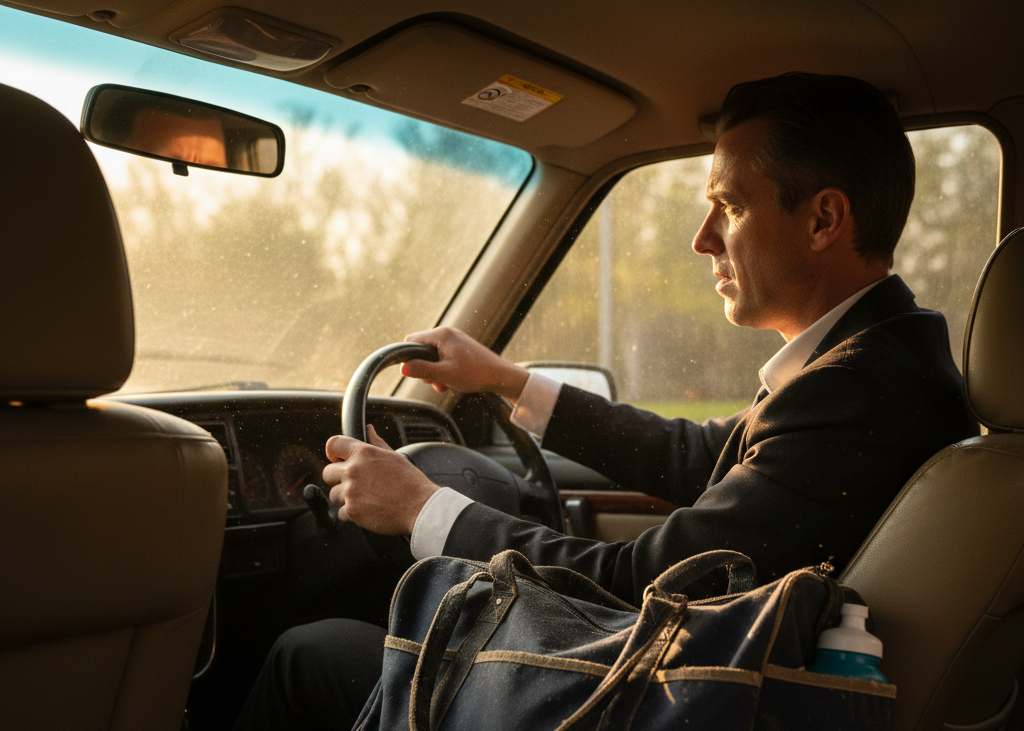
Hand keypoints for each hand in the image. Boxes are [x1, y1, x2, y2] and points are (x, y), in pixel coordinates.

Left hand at [323, 425, 439, 534]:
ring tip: (366, 499)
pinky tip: (368, 510)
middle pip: (327, 473)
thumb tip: (369, 429)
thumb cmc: (410, 482)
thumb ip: (376, 443)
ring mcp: (351, 491)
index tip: (335, 459)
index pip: (333, 444)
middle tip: (353, 484)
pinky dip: (352, 514)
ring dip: (346, 498)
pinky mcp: (352, 511)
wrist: (419, 506)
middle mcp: (353, 470)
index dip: (332, 452)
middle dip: (337, 479)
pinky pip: (341, 513)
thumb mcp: (394, 456)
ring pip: (334, 495)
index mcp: (363, 453)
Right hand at [401, 326, 528, 402]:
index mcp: (441, 335)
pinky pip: (443, 360)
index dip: (410, 358)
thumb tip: (401, 368)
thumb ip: (422, 370)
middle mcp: (447, 333)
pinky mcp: (460, 349)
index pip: (411, 341)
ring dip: (437, 374)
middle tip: (438, 381)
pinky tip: (455, 382)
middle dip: (427, 370)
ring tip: (449, 384)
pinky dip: (446, 372)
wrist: (500, 376)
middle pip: (422, 352)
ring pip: (433, 358)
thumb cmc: (474, 373)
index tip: (418, 372)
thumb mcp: (444, 374)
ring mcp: (454, 340)